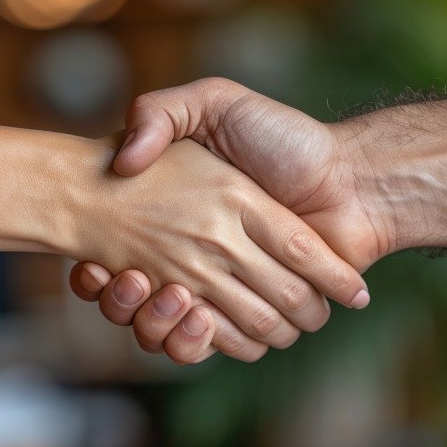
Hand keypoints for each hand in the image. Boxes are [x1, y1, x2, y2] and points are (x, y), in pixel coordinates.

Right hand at [64, 136, 366, 352]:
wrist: (354, 180)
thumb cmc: (287, 139)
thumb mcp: (215, 101)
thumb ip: (162, 112)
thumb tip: (121, 159)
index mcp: (185, 217)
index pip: (123, 256)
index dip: (96, 275)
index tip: (92, 267)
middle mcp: (203, 256)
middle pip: (142, 302)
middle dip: (125, 301)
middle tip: (128, 279)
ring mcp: (227, 288)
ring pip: (173, 330)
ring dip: (158, 323)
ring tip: (165, 293)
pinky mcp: (253, 316)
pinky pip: (213, 344)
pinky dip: (198, 341)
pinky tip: (196, 316)